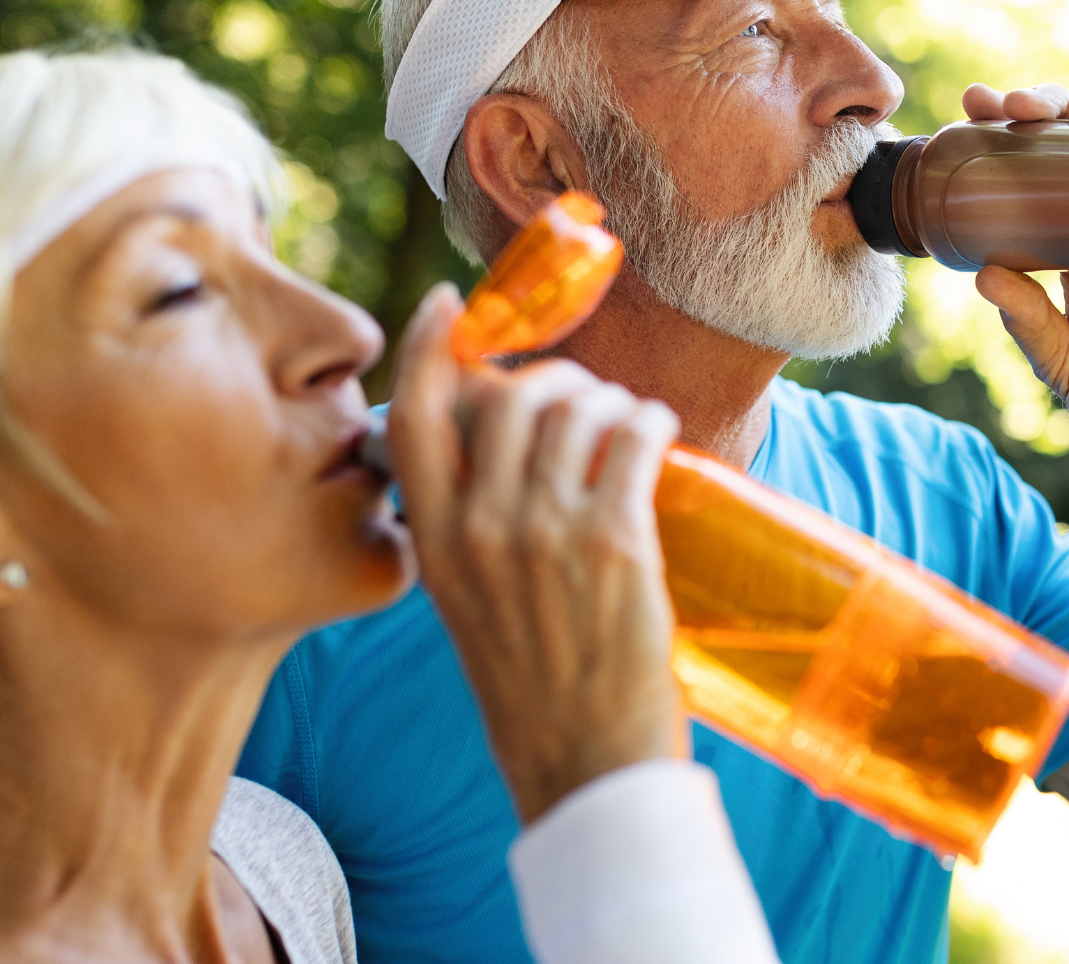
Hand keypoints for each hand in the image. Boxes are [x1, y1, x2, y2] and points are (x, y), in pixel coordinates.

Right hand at [387, 285, 685, 822]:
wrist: (584, 764)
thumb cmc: (534, 686)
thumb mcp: (471, 602)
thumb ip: (472, 528)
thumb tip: (502, 447)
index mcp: (436, 543)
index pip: (413, 417)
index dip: (428, 348)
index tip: (450, 304)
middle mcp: (481, 530)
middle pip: (508, 397)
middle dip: (553, 379)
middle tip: (582, 397)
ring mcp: (546, 533)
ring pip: (576, 409)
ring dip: (610, 400)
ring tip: (627, 424)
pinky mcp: (614, 541)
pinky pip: (632, 437)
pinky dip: (648, 420)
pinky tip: (655, 432)